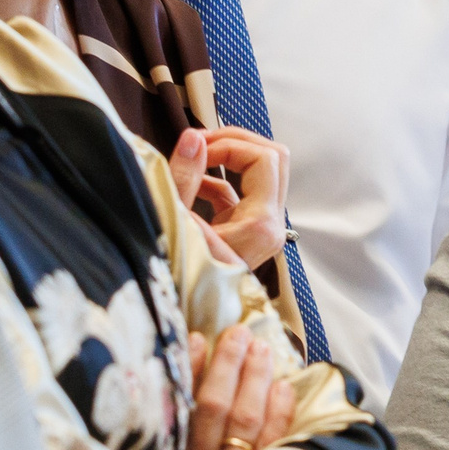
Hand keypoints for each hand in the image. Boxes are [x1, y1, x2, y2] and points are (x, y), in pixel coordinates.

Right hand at [167, 125, 291, 278]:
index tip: (194, 149)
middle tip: (199, 143)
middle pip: (273, 157)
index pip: (263, 159)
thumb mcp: (175, 223)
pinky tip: (192, 181)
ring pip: (262, 171)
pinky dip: (219, 178)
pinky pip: (242, 190)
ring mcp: (261, 227)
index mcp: (262, 224)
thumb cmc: (176, 274)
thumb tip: (193, 137)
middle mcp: (271, 226)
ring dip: (229, 157)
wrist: (181, 312)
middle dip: (236, 141)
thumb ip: (184, 178)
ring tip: (193, 156)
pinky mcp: (246, 229)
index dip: (228, 144)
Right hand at [180, 324, 295, 449]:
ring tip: (261, 348)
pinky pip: (277, 447)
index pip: (188, 412)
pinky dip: (280, 415)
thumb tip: (165, 390)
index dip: (196, 374)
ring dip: (256, 382)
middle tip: (239, 333)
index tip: (198, 339)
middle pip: (220, 411)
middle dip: (230, 368)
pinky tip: (283, 388)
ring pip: (249, 424)